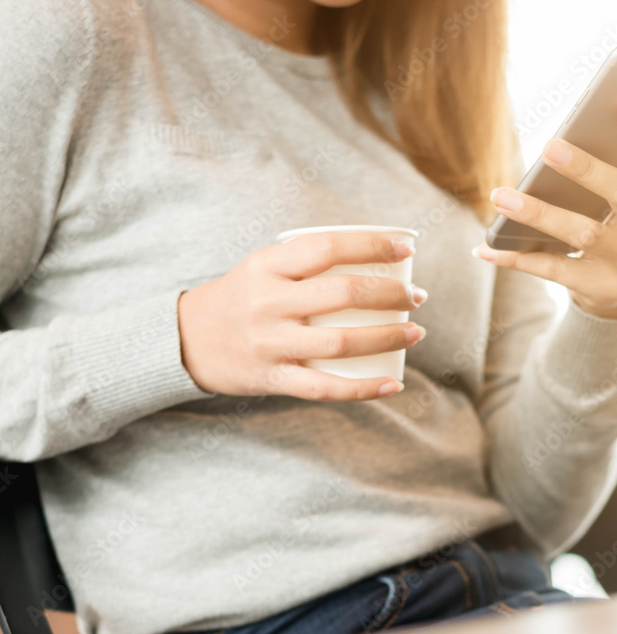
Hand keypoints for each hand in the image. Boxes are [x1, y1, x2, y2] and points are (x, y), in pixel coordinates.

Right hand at [177, 232, 426, 400]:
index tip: (407, 248)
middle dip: (390, 294)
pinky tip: (393, 384)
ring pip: (339, 343)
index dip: (372, 245)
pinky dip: (363, 388)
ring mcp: (270, 343)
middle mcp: (268, 303)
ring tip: (415, 333)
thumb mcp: (262, 268)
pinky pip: (324, 387)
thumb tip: (375, 259)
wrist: (183, 341)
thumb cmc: (240, 300)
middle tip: (416, 297)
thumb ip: (306, 263)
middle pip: (342, 294)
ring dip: (386, 337)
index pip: (327, 248)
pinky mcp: (272, 378)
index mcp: (267, 266)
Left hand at [473, 103, 616, 319]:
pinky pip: (554, 270)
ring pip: (583, 233)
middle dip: (587, 169)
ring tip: (500, 196)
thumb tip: (557, 140)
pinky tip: (485, 249)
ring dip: (539, 213)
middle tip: (549, 147)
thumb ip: (607, 163)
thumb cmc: (615, 220)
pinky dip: (516, 259)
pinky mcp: (599, 285)